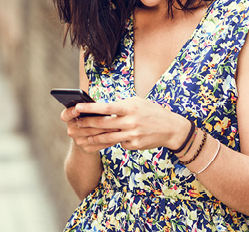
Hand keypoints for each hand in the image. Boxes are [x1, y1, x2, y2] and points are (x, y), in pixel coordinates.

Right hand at [60, 105, 118, 153]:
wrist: (87, 140)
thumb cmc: (89, 120)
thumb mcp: (86, 113)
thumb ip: (88, 107)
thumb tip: (91, 96)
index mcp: (70, 120)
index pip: (65, 115)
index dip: (70, 112)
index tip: (76, 108)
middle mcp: (72, 131)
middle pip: (86, 124)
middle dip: (100, 121)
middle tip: (113, 118)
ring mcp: (79, 141)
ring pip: (94, 134)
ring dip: (107, 130)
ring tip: (118, 127)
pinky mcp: (87, 149)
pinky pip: (100, 144)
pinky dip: (109, 140)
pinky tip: (117, 136)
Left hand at [72, 97, 187, 150]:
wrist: (171, 129)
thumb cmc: (152, 111)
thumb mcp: (137, 102)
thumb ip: (121, 105)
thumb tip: (103, 108)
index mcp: (130, 107)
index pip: (106, 107)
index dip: (90, 108)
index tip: (78, 107)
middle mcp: (130, 121)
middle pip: (103, 124)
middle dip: (88, 123)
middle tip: (77, 123)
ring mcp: (132, 134)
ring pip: (108, 137)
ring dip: (95, 137)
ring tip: (86, 136)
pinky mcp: (135, 145)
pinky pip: (119, 143)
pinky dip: (114, 141)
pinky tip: (110, 139)